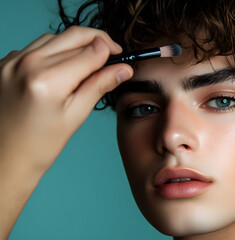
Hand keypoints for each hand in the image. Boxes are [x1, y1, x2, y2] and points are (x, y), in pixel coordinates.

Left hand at [0, 26, 132, 237]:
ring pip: (55, 37)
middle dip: (97, 41)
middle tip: (111, 52)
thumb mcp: (76, 116)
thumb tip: (123, 69)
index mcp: (48, 80)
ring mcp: (11, 61)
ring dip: (75, 44)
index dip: (111, 52)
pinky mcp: (3, 62)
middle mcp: (27, 64)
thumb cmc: (38, 145)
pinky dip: (53, 51)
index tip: (119, 58)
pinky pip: (35, 46)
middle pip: (74, 36)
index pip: (91, 51)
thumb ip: (99, 86)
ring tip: (86, 63)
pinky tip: (60, 68)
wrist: (4, 158)